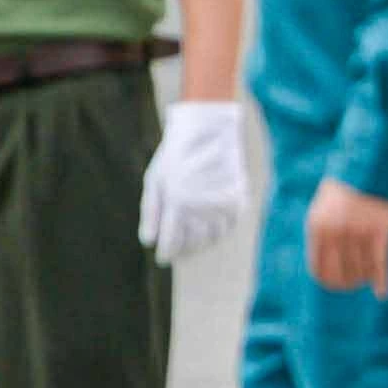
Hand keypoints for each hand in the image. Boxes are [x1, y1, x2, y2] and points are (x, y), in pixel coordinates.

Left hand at [137, 101, 248, 265]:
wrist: (210, 130)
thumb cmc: (175, 154)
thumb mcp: (155, 180)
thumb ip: (151, 212)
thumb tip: (149, 241)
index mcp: (177, 203)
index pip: (172, 242)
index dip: (167, 253)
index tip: (164, 258)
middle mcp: (201, 206)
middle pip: (194, 243)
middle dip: (184, 251)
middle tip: (179, 252)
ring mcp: (222, 203)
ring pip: (213, 238)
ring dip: (202, 243)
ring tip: (193, 241)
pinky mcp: (237, 199)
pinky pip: (229, 226)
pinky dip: (219, 231)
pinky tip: (209, 227)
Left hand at [306, 177, 387, 295]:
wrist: (374, 160)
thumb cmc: (349, 183)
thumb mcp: (325, 204)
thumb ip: (322, 230)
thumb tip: (323, 264)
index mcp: (318, 226)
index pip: (320, 269)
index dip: (330, 281)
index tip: (339, 286)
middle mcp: (336, 231)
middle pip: (342, 272)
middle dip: (349, 282)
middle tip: (357, 285)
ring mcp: (360, 231)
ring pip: (362, 269)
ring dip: (366, 278)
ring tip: (370, 279)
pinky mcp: (382, 229)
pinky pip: (381, 263)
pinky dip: (383, 280)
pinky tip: (383, 292)